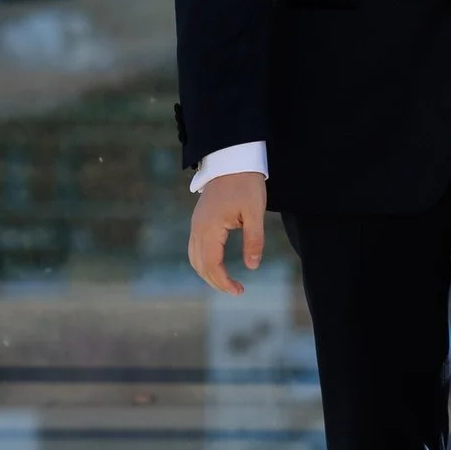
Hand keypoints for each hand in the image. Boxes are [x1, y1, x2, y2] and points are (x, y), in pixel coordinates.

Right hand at [189, 171, 266, 295]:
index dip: (223, 282)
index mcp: (210, 228)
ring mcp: (196, 224)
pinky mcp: (199, 220)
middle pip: (200, 265)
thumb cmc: (246, 183)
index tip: (239, 291)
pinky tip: (217, 265)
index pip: (211, 264)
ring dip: (208, 273)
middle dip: (216, 281)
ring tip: (226, 282)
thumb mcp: (255, 212)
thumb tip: (252, 267)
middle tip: (236, 290)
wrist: (232, 159)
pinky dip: (204, 261)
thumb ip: (254, 240)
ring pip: (195, 257)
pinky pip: (195, 247)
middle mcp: (198, 228)